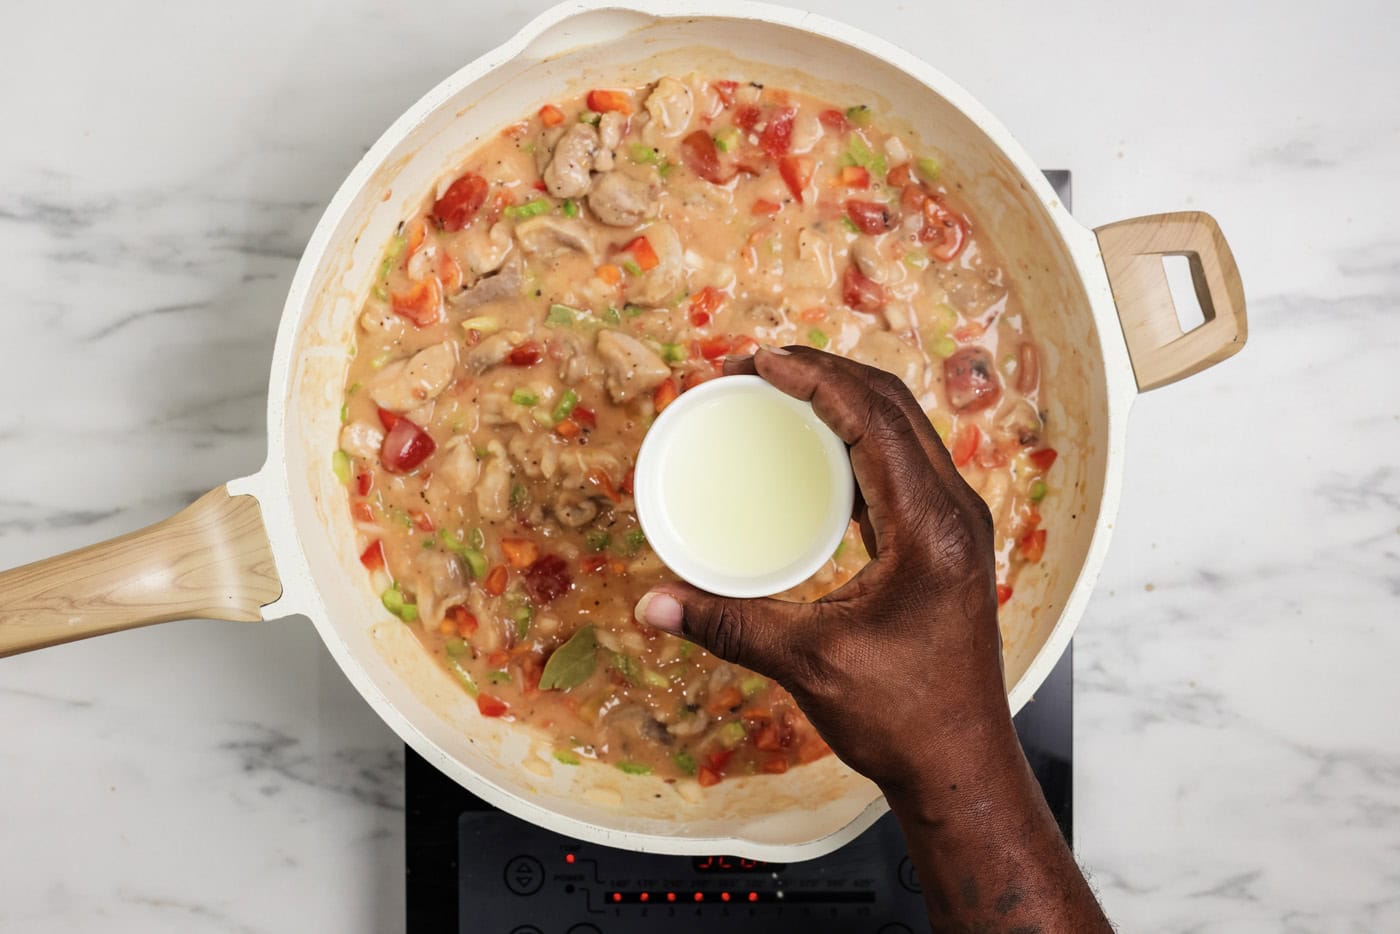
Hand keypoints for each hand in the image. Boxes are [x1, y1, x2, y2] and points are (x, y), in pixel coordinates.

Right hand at [633, 345, 1010, 791]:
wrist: (959, 764)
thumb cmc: (904, 718)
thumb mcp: (809, 664)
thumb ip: (729, 625)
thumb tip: (654, 604)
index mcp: (932, 528)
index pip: (874, 420)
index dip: (814, 379)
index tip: (758, 364)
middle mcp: (953, 513)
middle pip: (895, 407)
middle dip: (826, 373)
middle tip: (758, 369)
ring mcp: (954, 526)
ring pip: (904, 430)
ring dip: (845, 399)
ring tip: (781, 392)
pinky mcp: (943, 543)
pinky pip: (901, 464)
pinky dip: (857, 438)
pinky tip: (815, 448)